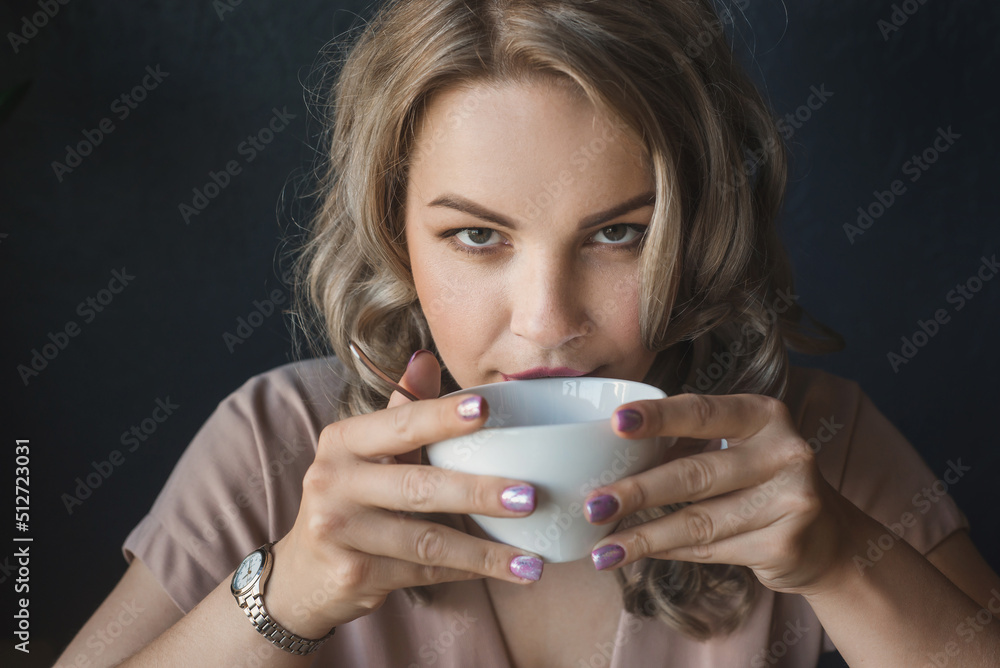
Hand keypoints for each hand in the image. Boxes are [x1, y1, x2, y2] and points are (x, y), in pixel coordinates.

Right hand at [265, 351, 542, 637]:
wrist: (305, 573)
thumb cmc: (351, 498)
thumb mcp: (368, 450)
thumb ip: (402, 408)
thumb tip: (427, 357)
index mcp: (342, 440)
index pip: (401, 423)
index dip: (442, 416)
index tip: (485, 409)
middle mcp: (333, 482)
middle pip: (417, 486)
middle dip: (478, 492)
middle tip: (529, 496)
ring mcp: (339, 532)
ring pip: (427, 540)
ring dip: (485, 550)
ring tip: (532, 559)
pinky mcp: (355, 573)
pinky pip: (425, 572)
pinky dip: (469, 570)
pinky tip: (507, 570)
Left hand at [584, 393, 855, 595]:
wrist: (826, 539)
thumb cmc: (760, 481)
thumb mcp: (737, 447)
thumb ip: (689, 444)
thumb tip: (611, 452)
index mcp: (764, 415)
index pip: (703, 412)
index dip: (658, 417)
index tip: (616, 422)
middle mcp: (785, 452)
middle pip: (695, 474)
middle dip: (637, 491)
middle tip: (593, 504)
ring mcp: (790, 500)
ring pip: (699, 522)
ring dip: (643, 536)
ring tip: (603, 548)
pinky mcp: (785, 544)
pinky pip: (710, 550)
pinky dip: (669, 552)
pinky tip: (637, 554)